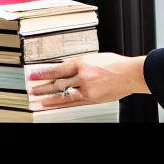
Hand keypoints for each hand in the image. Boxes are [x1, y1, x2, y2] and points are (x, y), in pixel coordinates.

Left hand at [26, 53, 147, 108]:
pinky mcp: (92, 98)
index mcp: (83, 62)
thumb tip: (67, 70)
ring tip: (39, 99)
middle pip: (58, 82)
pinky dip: (61, 104)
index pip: (58, 68)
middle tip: (33, 89)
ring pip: (64, 93)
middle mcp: (83, 75)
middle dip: (43, 86)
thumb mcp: (95, 58)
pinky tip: (53, 105)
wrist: (130, 74)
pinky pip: (73, 102)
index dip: (43, 72)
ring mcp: (87, 88)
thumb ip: (81, 65)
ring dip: (49, 97)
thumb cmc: (116, 65)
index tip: (33, 75)